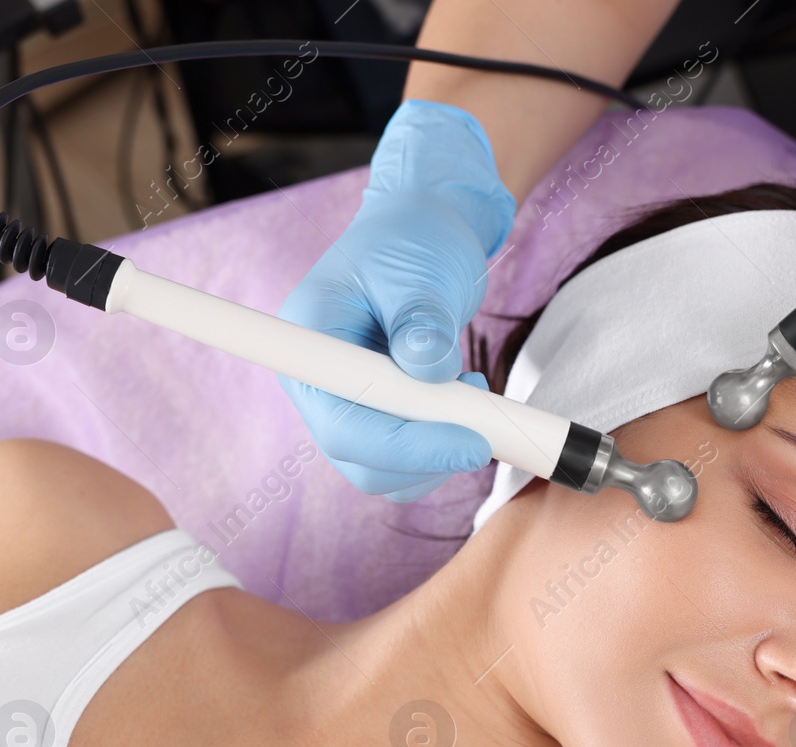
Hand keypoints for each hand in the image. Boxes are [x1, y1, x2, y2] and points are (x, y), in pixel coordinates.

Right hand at [277, 99, 516, 500]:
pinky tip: (466, 399)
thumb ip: (422, 318)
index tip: (471, 442)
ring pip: (383, 470)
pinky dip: (441, 446)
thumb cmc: (414, 238)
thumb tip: (428, 369)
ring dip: (438, 454)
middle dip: (426, 457)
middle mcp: (319, 380)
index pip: (343, 423)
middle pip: (358, 459)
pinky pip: (404, 459)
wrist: (424, 227)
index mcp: (309, 341)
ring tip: (476, 393)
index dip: (404, 447)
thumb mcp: (420, 267)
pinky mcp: (376, 412)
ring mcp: (346, 400)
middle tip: (486, 426)